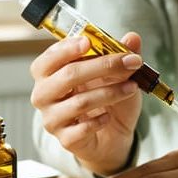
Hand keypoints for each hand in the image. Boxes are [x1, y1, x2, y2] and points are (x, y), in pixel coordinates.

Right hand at [30, 32, 143, 174]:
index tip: (88, 42)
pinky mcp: (65, 139)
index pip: (49, 58)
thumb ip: (122, 55)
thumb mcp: (117, 74)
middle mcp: (44, 95)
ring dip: (111, 92)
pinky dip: (101, 120)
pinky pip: (83, 128)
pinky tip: (109, 117)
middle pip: (68, 76)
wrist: (112, 136)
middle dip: (103, 66)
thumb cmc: (107, 99)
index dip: (66, 48)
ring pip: (80, 102)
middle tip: (131, 62)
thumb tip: (132, 38)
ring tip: (132, 87)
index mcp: (49, 74)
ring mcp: (52, 119)